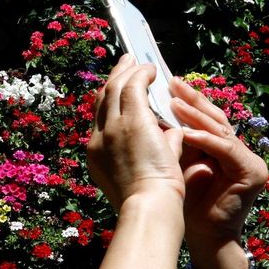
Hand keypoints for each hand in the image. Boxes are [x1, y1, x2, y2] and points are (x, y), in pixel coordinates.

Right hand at [86, 55, 184, 211]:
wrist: (148, 206)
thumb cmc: (153, 200)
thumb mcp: (148, 170)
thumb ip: (157, 148)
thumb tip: (170, 131)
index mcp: (98, 155)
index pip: (101, 119)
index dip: (110, 101)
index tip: (121, 89)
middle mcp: (99, 138)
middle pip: (102, 99)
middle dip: (114, 78)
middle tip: (125, 64)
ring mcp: (112, 128)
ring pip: (115, 88)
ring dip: (127, 72)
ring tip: (139, 62)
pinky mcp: (131, 121)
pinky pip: (133, 86)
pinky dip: (141, 75)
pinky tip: (153, 70)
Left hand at [170, 77, 268, 251]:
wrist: (202, 237)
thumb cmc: (186, 203)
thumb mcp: (176, 162)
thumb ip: (171, 138)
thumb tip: (148, 109)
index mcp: (221, 147)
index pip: (204, 117)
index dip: (186, 100)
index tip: (164, 85)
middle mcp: (238, 150)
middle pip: (215, 117)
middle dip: (192, 100)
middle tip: (171, 83)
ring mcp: (248, 160)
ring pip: (220, 129)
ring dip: (195, 115)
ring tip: (174, 102)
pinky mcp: (252, 172)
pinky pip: (225, 149)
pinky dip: (204, 139)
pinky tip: (185, 131)